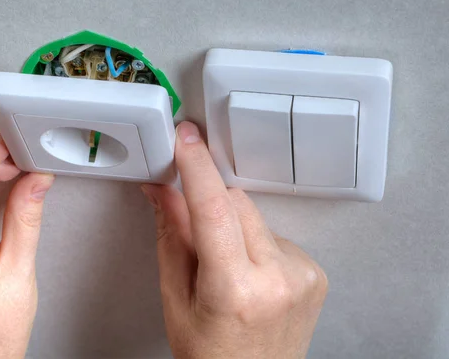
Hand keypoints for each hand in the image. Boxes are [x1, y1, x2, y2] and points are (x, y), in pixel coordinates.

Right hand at [141, 122, 327, 358]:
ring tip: (227, 268)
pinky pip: (275, 232)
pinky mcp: (314, 271)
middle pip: (236, 203)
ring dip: (234, 227)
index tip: (186, 140)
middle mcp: (278, 279)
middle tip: (196, 236)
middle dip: (210, 205)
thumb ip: (171, 237)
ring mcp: (302, 274)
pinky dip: (256, 242)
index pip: (214, 209)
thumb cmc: (211, 355)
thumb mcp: (176, 299)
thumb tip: (163, 191)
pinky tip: (251, 272)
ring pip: (255, 216)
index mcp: (235, 289)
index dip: (196, 167)